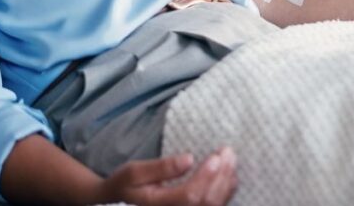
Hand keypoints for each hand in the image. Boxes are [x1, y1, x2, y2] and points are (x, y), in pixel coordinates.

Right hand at [95, 146, 237, 205]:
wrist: (123, 201)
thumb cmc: (127, 184)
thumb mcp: (134, 172)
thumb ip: (160, 167)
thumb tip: (189, 159)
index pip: (189, 196)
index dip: (206, 177)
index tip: (216, 156)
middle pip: (206, 202)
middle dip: (221, 176)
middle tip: (228, 152)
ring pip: (214, 205)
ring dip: (226, 181)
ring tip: (231, 158)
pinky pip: (215, 205)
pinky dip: (226, 190)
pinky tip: (229, 173)